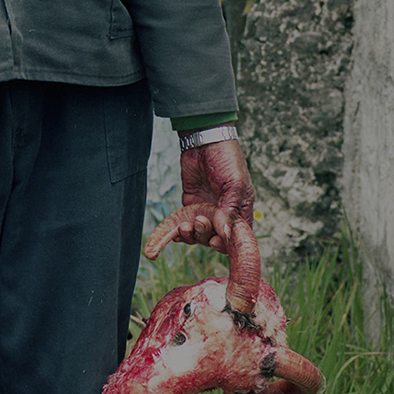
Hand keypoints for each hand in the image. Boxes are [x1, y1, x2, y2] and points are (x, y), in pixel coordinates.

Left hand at [146, 139, 260, 312]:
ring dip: (187, 235)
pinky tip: (152, 250)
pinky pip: (174, 229)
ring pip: (193, 238)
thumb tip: (227, 234)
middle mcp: (222, 220)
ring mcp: (202, 215)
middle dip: (204, 238)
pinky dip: (162, 239)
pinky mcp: (185, 209)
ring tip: (185, 224)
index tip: (220, 250)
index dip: (230, 252)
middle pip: (213, 243)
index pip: (238, 244)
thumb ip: (231, 209)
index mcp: (240, 216)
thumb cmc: (227, 160)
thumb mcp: (236, 183)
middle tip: (198, 223)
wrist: (203, 140)